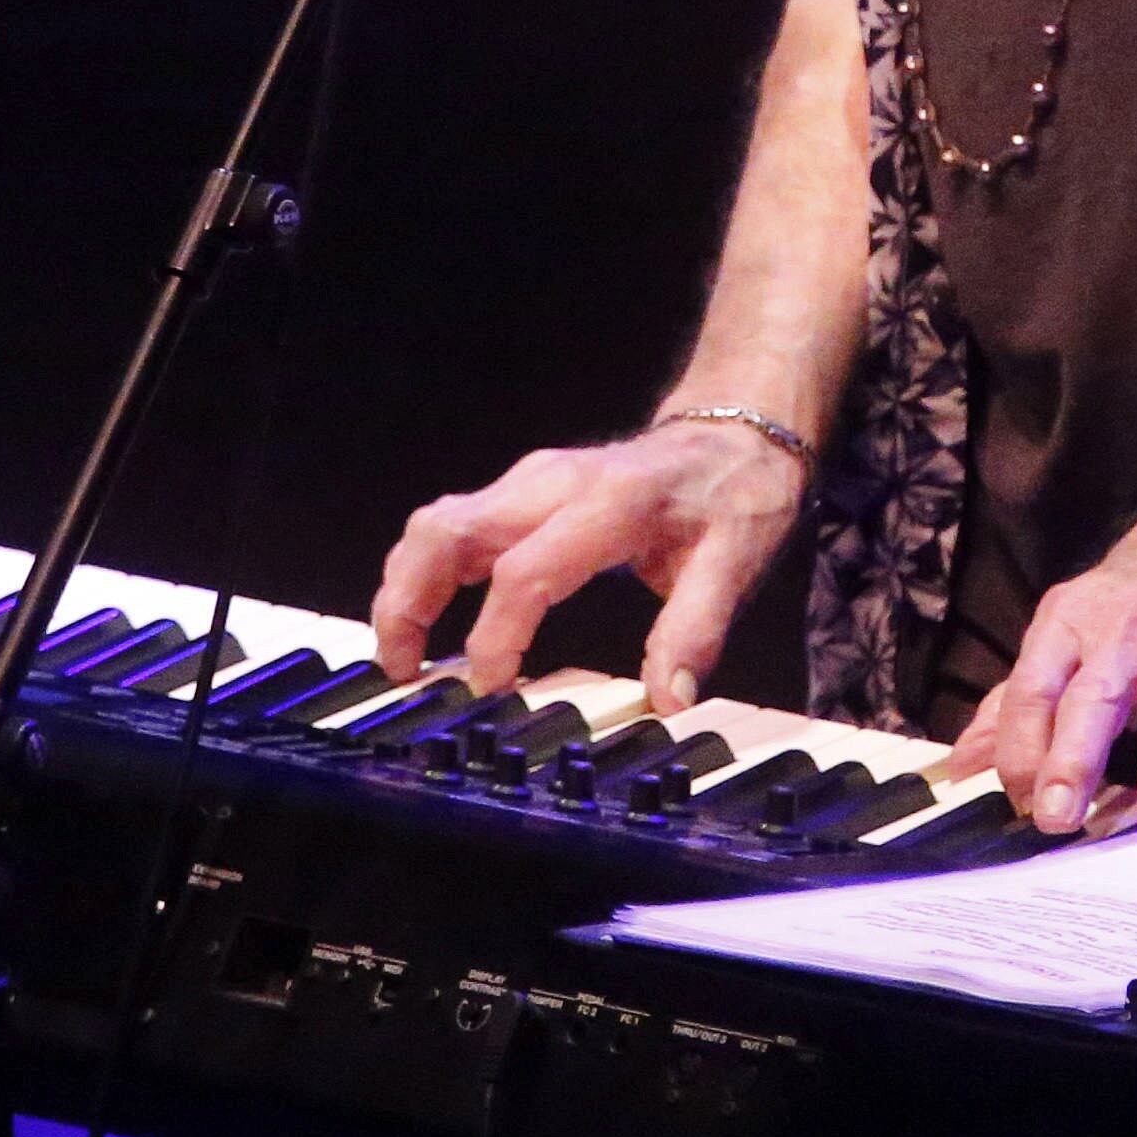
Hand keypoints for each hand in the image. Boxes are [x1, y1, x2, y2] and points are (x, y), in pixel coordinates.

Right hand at [370, 420, 804, 709]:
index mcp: (608, 504)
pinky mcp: (519, 491)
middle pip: (449, 530)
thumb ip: (695, 632)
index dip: (496, 635)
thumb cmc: (733, 498)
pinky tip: (425, 619)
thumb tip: (667, 702)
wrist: (734, 434)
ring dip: (404, 585)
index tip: (488, 688)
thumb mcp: (735, 565)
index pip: (526, 570)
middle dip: (409, 601)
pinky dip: (424, 571)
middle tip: (402, 671)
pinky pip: (451, 525)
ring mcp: (530, 482)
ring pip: (437, 523)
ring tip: (401, 655)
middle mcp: (553, 484)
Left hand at [942, 459, 1136, 833]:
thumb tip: (961, 764)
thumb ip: (1016, 699)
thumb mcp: (1068, 626)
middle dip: (1071, 759)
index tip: (1019, 804)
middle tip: (1056, 819)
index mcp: (1069, 625)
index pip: (1030, 690)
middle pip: (1092, 699)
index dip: (1018, 749)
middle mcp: (1126, 633)